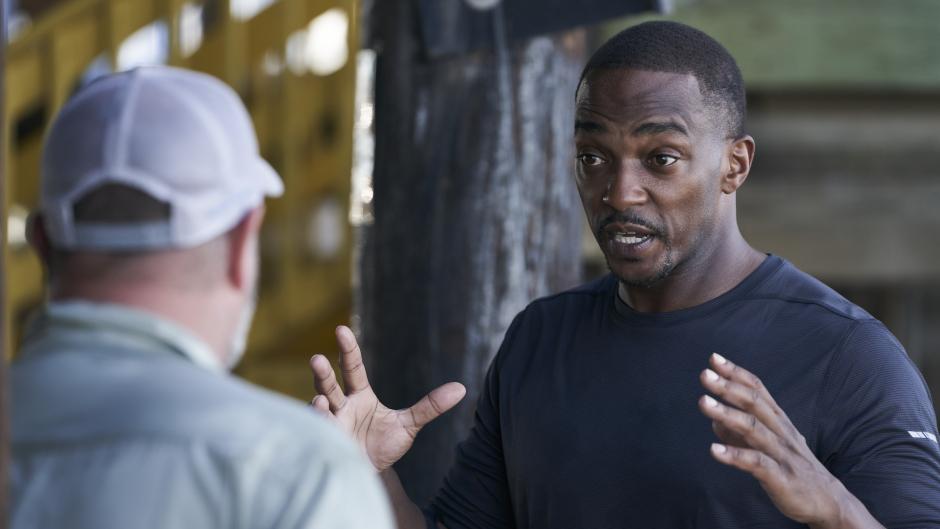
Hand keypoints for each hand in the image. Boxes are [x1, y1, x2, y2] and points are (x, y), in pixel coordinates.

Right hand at [309, 326, 466, 471]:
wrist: (373, 474)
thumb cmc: (385, 445)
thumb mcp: (410, 424)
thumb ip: (431, 406)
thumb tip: (461, 388)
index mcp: (360, 396)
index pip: (352, 368)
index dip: (348, 350)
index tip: (341, 329)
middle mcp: (342, 406)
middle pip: (329, 383)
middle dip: (322, 372)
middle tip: (317, 358)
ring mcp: (332, 425)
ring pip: (320, 407)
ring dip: (318, 401)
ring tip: (320, 400)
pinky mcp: (328, 443)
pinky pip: (321, 432)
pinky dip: (321, 426)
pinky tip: (322, 419)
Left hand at [698, 353, 878, 527]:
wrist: (829, 503)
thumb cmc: (794, 469)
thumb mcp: (767, 446)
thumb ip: (741, 433)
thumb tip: (715, 421)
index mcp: (779, 421)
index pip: (757, 390)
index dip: (736, 373)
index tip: (714, 358)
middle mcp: (781, 432)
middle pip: (754, 403)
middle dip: (728, 387)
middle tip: (704, 374)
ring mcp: (782, 454)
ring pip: (753, 429)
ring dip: (726, 414)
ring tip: (702, 402)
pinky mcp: (782, 478)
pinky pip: (757, 463)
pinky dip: (735, 455)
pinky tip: (714, 450)